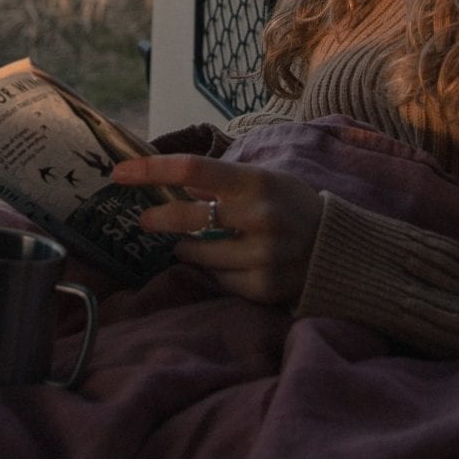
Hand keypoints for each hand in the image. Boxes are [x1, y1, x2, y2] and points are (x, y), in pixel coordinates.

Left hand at [112, 154, 323, 305]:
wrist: (338, 250)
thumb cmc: (293, 205)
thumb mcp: (264, 180)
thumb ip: (222, 183)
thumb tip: (176, 186)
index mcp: (256, 183)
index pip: (193, 170)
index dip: (152, 170)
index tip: (120, 172)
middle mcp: (258, 219)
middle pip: (188, 218)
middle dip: (158, 218)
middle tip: (146, 219)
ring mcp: (260, 257)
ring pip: (197, 254)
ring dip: (186, 248)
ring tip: (192, 241)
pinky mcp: (261, 287)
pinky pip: (217, 279)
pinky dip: (213, 269)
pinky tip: (227, 261)